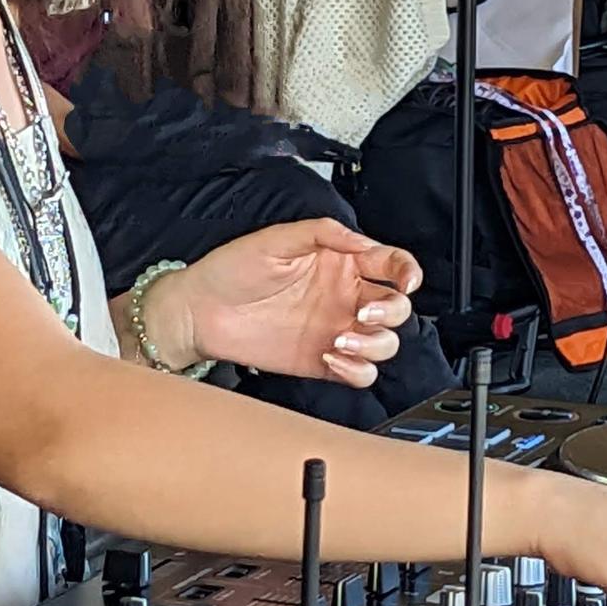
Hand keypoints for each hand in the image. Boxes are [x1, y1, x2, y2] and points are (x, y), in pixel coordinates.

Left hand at [146, 221, 419, 385]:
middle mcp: (343, 296)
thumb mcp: (276, 238)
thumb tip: (360, 239)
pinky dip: (358, 370)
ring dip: (374, 344)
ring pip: (385, 343)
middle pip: (396, 307)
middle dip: (390, 312)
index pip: (391, 263)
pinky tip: (333, 357)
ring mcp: (336, 330)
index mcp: (339, 262)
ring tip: (341, 339)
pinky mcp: (323, 362)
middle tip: (362, 312)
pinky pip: (361, 373)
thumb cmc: (231, 270)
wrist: (199, 311)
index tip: (406, 280)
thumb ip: (323, 233)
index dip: (407, 271)